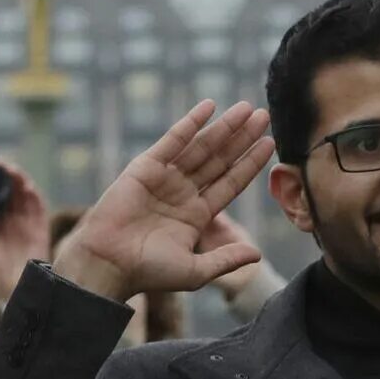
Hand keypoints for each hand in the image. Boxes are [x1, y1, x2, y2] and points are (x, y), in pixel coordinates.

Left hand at [0, 162, 50, 308]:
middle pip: (14, 191)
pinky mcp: (41, 230)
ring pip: (27, 196)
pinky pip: (40, 209)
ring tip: (12, 170)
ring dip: (21, 181)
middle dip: (9, 175)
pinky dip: (35, 197)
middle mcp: (16, 219)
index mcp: (1, 221)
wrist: (17, 289)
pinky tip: (27, 187)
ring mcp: (29, 223)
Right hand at [53, 100, 273, 303]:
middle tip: (264, 116)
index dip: (250, 163)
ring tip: (246, 108)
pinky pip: (173, 140)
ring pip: (202, 147)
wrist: (110, 263)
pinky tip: (209, 106)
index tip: (270, 144)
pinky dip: (191, 122)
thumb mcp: (196, 270)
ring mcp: (165, 177)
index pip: (231, 182)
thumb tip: (257, 254)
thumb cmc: (149, 272)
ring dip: (224, 127)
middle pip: (220, 159)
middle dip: (242, 138)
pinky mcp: (146, 166)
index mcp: (197, 214)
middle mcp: (183, 192)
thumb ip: (226, 259)